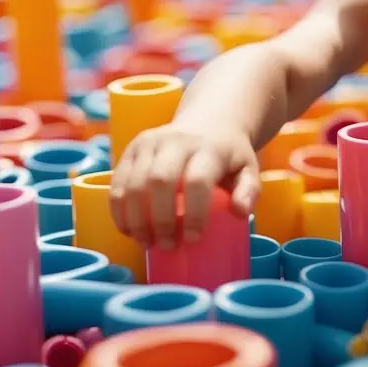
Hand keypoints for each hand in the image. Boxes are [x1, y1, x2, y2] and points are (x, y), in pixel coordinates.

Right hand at [109, 123, 259, 248]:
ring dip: (136, 218)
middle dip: (160, 219)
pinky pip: (118, 180)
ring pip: (134, 182)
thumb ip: (249, 190)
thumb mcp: (248, 169)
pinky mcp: (132, 147)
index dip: (193, 213)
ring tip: (146, 243)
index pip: (197, 180)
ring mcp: (150, 142)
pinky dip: (119, 209)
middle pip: (159, 180)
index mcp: (209, 147)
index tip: (193, 238)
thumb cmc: (229, 156)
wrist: (209, 121)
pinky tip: (128, 229)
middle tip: (167, 245)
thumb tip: (240, 212)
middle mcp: (177, 140)